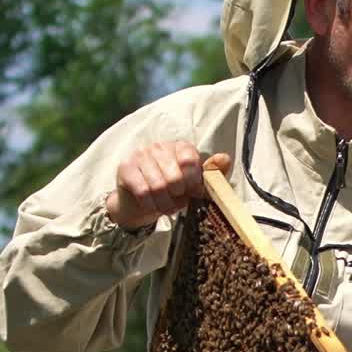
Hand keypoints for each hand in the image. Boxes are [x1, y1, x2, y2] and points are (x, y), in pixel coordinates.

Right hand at [105, 143, 231, 230]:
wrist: (142, 204)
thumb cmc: (173, 192)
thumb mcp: (196, 185)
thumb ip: (212, 173)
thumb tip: (225, 158)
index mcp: (180, 147)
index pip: (190, 160)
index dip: (193, 182)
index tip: (193, 192)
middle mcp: (159, 146)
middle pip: (174, 177)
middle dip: (178, 196)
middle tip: (176, 199)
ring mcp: (140, 155)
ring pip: (158, 187)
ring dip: (165, 204)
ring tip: (165, 205)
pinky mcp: (125, 168)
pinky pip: (143, 192)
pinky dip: (151, 205)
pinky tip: (152, 205)